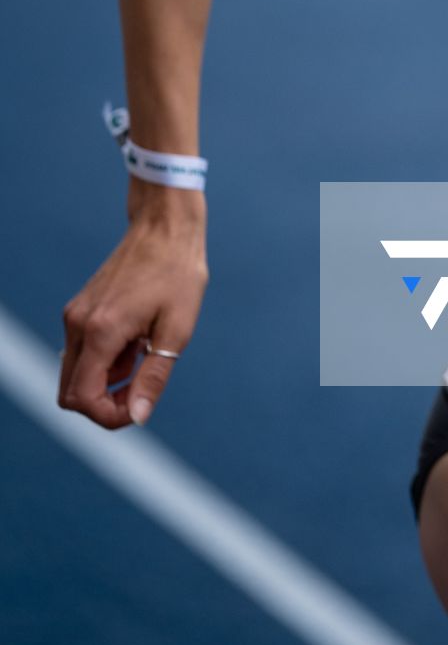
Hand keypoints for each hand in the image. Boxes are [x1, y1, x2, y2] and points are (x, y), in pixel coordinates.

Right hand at [59, 202, 206, 429]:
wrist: (165, 227)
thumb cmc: (178, 275)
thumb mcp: (176, 330)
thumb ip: (153, 376)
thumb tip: (137, 417)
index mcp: (101, 332)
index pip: (82, 399)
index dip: (108, 416)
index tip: (138, 408)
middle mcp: (78, 325)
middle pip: (71, 392)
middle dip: (104, 402)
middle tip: (141, 385)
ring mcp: (75, 315)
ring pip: (76, 373)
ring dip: (107, 378)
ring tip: (144, 350)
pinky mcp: (79, 309)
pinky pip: (82, 351)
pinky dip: (105, 358)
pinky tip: (136, 338)